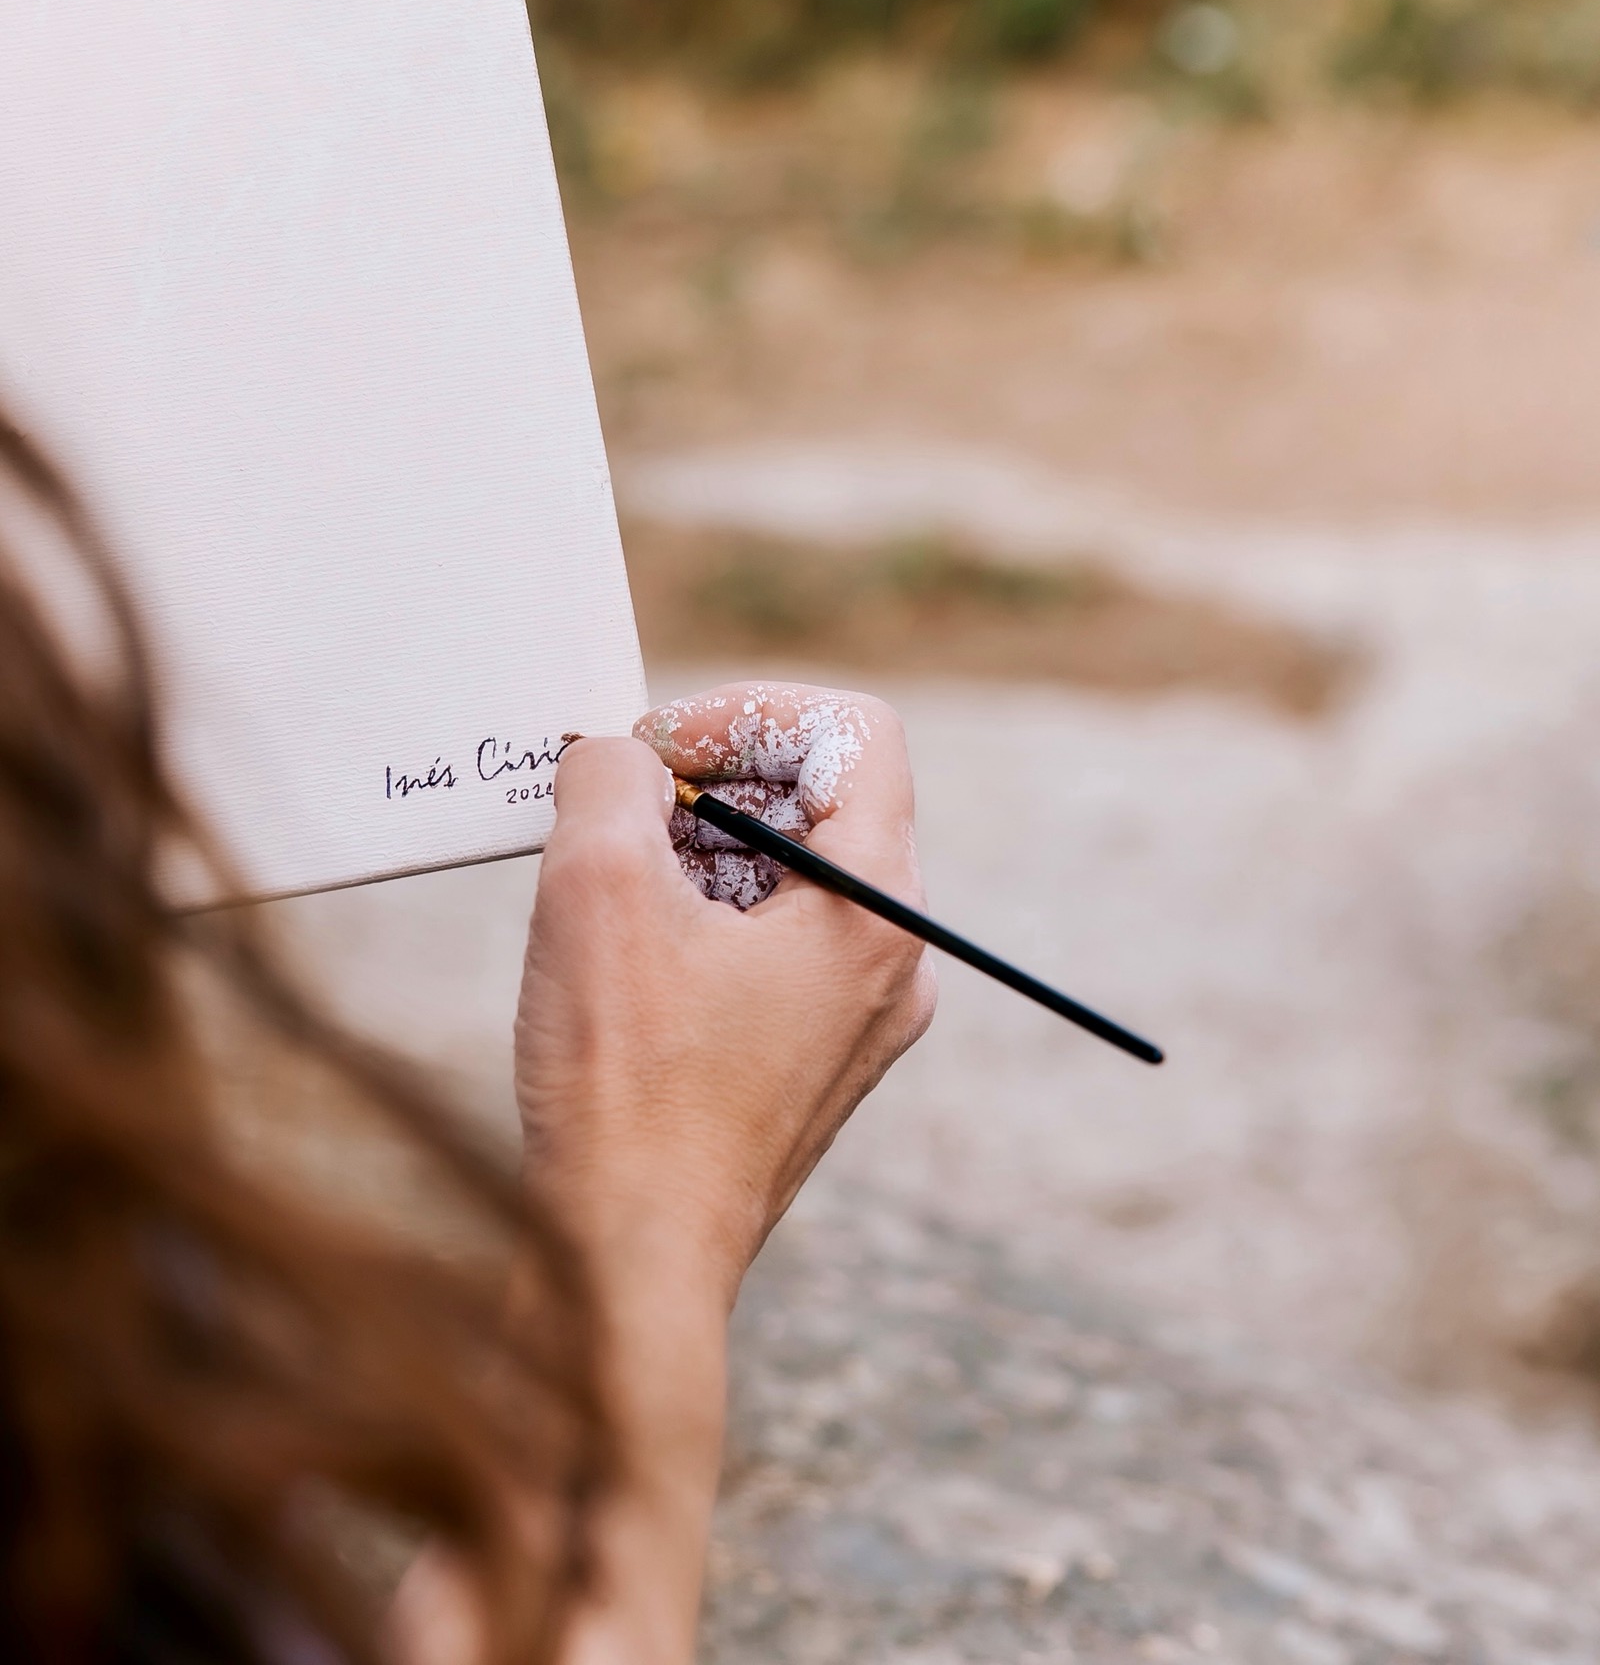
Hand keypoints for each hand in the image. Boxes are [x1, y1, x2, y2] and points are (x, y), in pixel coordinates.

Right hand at [515, 682, 934, 1302]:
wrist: (627, 1274)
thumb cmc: (625, 1090)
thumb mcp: (598, 888)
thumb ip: (610, 776)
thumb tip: (615, 754)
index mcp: (877, 912)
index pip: (856, 733)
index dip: (752, 711)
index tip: (657, 753)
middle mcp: (893, 964)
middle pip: (824, 800)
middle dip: (713, 779)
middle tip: (617, 808)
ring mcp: (857, 1020)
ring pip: (789, 873)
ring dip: (697, 850)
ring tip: (607, 887)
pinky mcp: (808, 1063)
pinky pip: (772, 943)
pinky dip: (701, 917)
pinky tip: (620, 957)